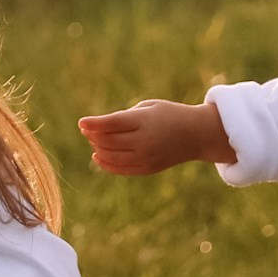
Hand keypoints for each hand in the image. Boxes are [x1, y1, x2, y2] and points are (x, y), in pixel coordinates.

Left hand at [78, 97, 234, 175]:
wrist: (195, 135)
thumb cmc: (168, 115)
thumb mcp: (149, 107)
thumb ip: (124, 117)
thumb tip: (99, 130)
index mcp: (145, 121)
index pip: (112, 124)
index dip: (94, 123)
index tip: (81, 122)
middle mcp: (144, 141)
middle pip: (108, 141)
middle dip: (93, 136)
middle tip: (87, 129)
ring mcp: (145, 157)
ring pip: (111, 157)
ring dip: (97, 149)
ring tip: (93, 141)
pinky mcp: (147, 169)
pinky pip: (120, 169)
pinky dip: (106, 164)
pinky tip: (97, 156)